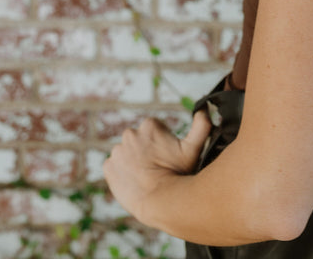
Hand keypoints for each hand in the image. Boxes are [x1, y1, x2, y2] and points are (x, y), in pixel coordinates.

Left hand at [103, 110, 211, 225]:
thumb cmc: (176, 174)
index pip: (153, 130)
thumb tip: (204, 110)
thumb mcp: (193, 149)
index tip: (166, 155)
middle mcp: (130, 134)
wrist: (157, 202)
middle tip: (157, 166)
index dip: (161, 143)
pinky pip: (114, 166)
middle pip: (139, 140)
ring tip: (146, 175)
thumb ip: (201, 126)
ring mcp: (117, 151)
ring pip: (126, 153)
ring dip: (133, 161)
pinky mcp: (108, 166)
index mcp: (149, 125)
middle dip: (146, 150)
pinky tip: (134, 181)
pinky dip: (121, 172)